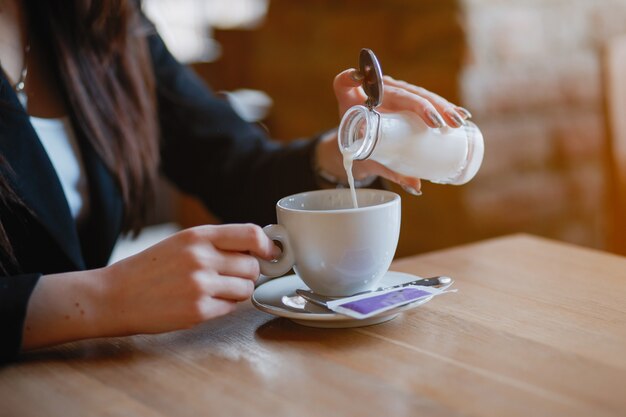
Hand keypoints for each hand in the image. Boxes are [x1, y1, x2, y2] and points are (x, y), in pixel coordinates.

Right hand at [102, 224, 276, 334]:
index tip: (270, 253)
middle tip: (230, 277)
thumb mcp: (181, 242)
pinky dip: (222, 307)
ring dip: (237, 291)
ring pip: (246, 288)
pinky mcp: (198, 311)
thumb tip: (257, 248)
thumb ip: (216, 242)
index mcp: (198, 236)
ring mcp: (200, 285)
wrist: (114, 296)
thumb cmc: (149, 268)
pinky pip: (230, 308)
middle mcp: (201, 258)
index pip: (251, 234)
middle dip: (248, 273)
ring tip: (214, 290)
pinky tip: (201, 302)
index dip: (267, 245)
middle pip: (253, 266)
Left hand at [315, 69, 471, 193]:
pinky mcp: (405, 97)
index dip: (348, 79)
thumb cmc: (357, 150)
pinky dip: (443, 106)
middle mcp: (372, 91)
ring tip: (459, 120)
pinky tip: (461, 114)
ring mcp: (390, 91)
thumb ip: (388, 172)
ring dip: (440, 105)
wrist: (357, 143)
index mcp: (350, 100)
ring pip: (416, 93)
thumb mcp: (367, 161)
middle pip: (399, 92)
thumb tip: (416, 186)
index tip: (359, 80)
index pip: (343, 84)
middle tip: (444, 123)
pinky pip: (424, 98)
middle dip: (425, 106)